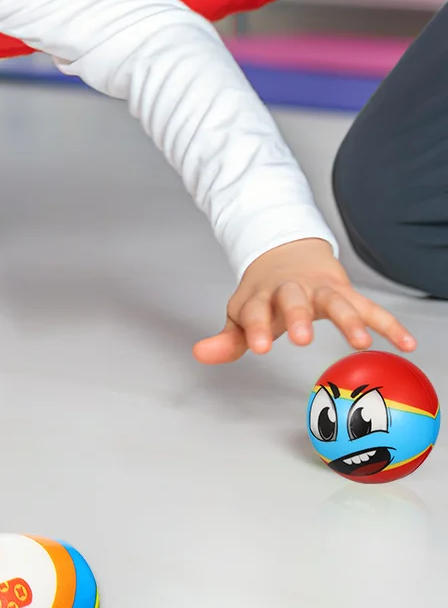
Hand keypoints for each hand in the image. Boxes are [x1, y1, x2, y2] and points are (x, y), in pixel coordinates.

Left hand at [193, 238, 416, 363]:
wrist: (286, 253)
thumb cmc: (265, 294)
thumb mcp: (243, 312)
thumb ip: (228, 338)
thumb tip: (200, 354)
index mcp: (262, 296)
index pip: (255, 310)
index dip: (254, 328)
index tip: (257, 348)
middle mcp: (291, 290)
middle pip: (294, 300)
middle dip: (298, 317)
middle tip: (302, 338)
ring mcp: (321, 290)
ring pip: (336, 301)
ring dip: (349, 320)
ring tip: (361, 342)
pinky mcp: (346, 293)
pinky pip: (372, 308)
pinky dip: (389, 324)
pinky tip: (407, 344)